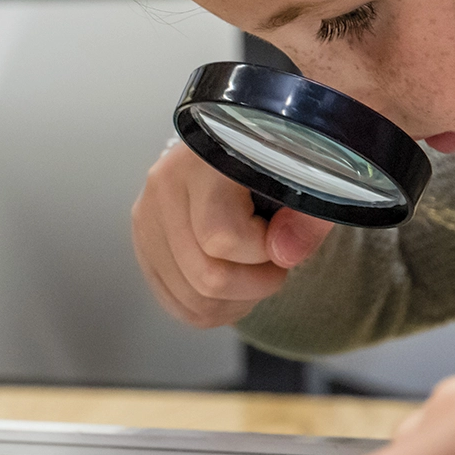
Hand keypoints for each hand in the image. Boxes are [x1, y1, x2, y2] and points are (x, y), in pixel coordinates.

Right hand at [132, 142, 334, 326]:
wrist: (242, 146)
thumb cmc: (279, 160)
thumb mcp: (309, 178)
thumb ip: (307, 216)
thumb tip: (284, 254)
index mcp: (204, 160)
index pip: (221, 237)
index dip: (264, 252)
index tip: (283, 236)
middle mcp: (164, 186)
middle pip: (205, 276)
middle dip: (255, 284)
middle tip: (275, 261)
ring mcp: (147, 217)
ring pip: (191, 298)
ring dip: (236, 300)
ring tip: (255, 272)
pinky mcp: (144, 243)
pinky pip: (176, 304)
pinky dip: (213, 308)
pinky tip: (234, 286)